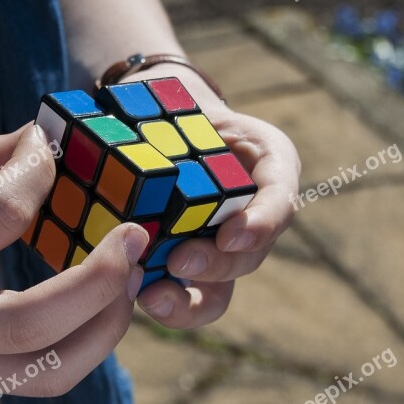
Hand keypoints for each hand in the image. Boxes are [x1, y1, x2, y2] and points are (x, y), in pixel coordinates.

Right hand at [0, 124, 148, 396]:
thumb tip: (38, 146)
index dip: (35, 173)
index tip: (45, 148)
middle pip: (35, 324)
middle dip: (101, 277)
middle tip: (135, 234)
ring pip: (48, 371)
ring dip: (105, 326)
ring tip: (127, 276)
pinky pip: (35, 377)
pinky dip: (79, 344)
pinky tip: (92, 303)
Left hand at [123, 64, 300, 328]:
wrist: (165, 137)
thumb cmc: (180, 113)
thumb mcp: (187, 98)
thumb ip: (176, 109)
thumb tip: (125, 116)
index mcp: (269, 172)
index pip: (279, 202)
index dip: (260, 226)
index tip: (231, 236)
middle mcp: (252, 221)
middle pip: (246, 257)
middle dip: (215, 264)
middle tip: (180, 261)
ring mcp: (219, 253)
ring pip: (218, 292)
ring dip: (189, 301)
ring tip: (155, 298)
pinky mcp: (184, 271)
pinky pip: (185, 298)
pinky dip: (165, 305)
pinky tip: (138, 299)